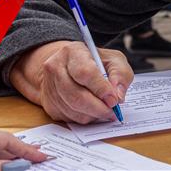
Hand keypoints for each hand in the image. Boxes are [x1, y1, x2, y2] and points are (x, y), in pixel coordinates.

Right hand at [9, 41, 132, 123]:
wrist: (71, 66)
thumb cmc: (96, 62)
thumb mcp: (114, 59)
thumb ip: (120, 74)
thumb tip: (118, 96)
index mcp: (73, 52)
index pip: (85, 73)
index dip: (101, 89)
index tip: (114, 100)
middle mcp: (56, 68)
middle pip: (76, 95)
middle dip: (98, 108)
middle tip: (113, 112)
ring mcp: (50, 86)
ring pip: (72, 109)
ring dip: (93, 115)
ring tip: (106, 112)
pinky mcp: (49, 103)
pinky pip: (68, 117)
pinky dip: (84, 118)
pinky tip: (93, 112)